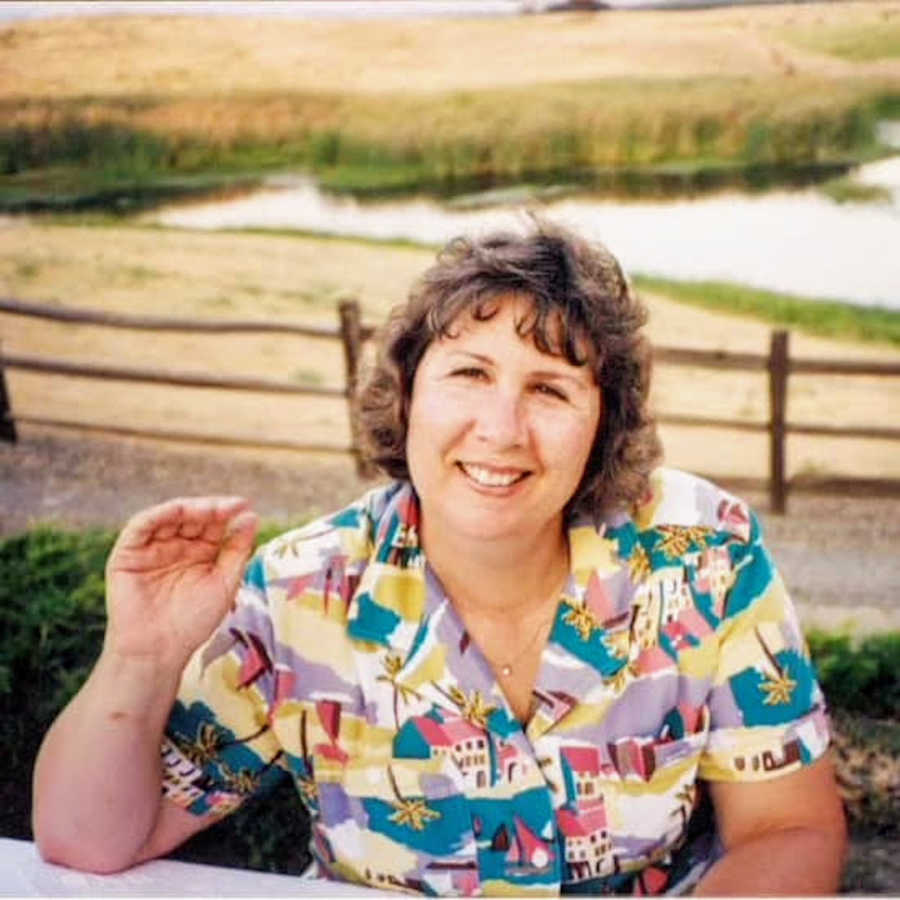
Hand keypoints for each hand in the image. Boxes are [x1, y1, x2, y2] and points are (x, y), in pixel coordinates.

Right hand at [103, 496, 258, 670]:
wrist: (158, 651)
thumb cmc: (193, 622)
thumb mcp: (224, 582)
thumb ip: (237, 549)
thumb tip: (252, 516)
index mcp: (200, 552)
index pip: (214, 524)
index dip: (229, 513)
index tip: (246, 506)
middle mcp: (176, 546)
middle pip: (194, 517)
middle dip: (212, 509)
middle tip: (230, 507)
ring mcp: (152, 548)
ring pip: (169, 517)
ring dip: (189, 509)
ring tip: (210, 510)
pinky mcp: (127, 553)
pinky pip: (141, 526)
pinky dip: (158, 515)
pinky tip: (177, 511)